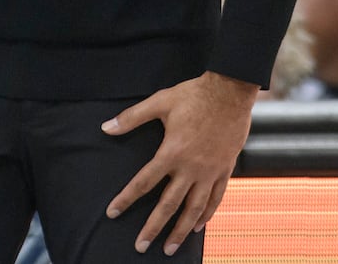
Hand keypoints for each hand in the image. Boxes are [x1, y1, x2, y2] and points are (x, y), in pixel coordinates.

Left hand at [103, 71, 258, 255]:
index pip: (144, 182)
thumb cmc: (194, 95)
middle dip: (153, 228)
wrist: (231, 90)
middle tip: (140, 247)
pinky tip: (198, 227)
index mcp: (171, 152)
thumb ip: (132, 117)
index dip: (126, 199)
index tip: (113, 213)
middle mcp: (190, 167)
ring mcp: (210, 170)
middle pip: (168, 205)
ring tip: (170, 249)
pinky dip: (207, 215)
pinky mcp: (225, 168)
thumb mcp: (160, 102)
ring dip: (180, 230)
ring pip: (194, 208)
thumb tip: (106, 127)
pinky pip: (216, 198)